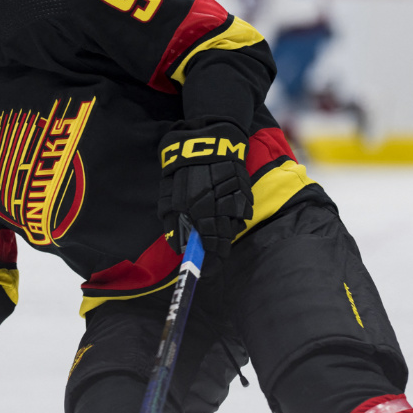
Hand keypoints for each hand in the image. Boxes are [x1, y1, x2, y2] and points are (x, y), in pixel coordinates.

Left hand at [157, 121, 252, 256]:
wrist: (206, 142)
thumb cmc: (183, 170)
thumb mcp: (168, 196)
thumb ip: (172, 223)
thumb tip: (178, 248)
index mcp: (195, 208)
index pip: (208, 243)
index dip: (209, 261)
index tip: (207, 270)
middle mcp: (216, 204)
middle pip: (224, 238)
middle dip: (218, 247)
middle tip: (213, 248)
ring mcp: (232, 196)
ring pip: (234, 225)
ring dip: (226, 228)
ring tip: (217, 220)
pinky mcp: (244, 189)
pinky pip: (243, 212)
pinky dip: (236, 214)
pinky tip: (226, 206)